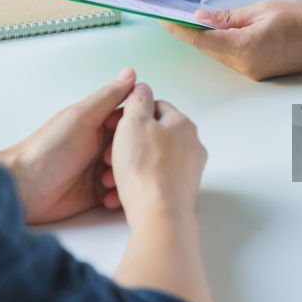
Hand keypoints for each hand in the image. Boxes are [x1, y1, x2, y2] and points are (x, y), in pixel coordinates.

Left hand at [0, 67, 135, 224]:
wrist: (25, 188)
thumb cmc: (49, 149)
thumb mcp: (82, 117)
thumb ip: (109, 97)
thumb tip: (131, 72)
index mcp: (98, 121)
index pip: (131, 118)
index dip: (139, 125)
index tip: (139, 133)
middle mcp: (101, 143)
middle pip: (134, 146)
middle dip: (132, 156)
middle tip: (113, 161)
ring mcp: (100, 169)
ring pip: (130, 171)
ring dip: (125, 178)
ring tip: (106, 181)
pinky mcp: (98, 192)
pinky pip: (119, 193)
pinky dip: (118, 196)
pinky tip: (106, 198)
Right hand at [105, 82, 206, 226]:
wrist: (159, 214)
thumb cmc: (144, 167)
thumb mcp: (133, 122)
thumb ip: (138, 100)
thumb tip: (143, 88)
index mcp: (182, 123)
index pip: (156, 107)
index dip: (131, 115)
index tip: (114, 127)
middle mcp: (191, 145)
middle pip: (154, 136)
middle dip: (128, 144)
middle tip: (109, 155)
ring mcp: (189, 170)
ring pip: (152, 161)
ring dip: (129, 167)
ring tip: (110, 178)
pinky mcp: (183, 192)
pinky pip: (156, 182)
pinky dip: (139, 185)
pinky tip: (121, 195)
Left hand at [163, 0, 301, 80]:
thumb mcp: (263, 9)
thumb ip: (229, 17)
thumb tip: (201, 18)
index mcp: (245, 48)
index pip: (201, 40)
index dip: (179, 30)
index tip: (162, 19)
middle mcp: (246, 66)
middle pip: (208, 49)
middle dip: (189, 33)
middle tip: (171, 15)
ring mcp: (254, 72)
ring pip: (219, 54)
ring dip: (205, 39)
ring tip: (190, 21)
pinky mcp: (260, 72)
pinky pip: (233, 58)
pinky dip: (222, 45)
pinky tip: (217, 31)